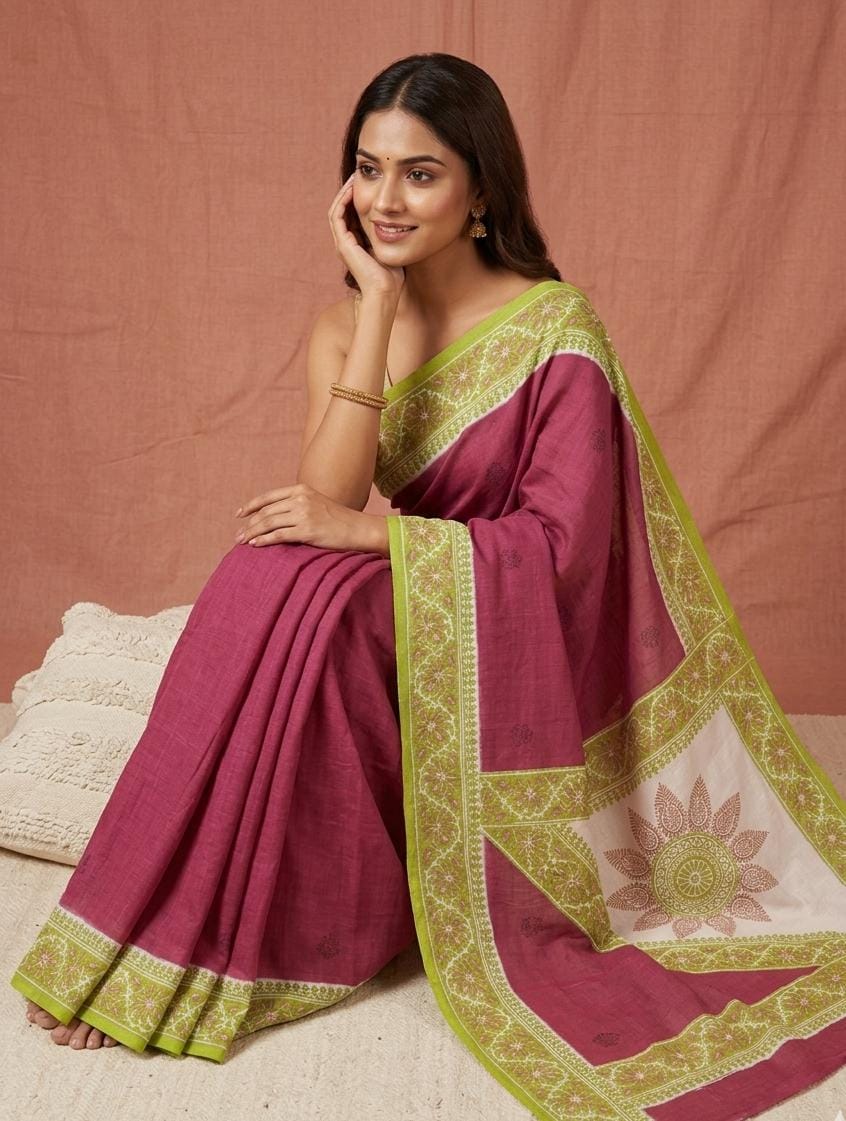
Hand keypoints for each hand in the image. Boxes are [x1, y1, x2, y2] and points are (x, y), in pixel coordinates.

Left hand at [234, 482, 364, 551]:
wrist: (359, 528)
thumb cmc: (339, 520)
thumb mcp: (317, 503)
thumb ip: (297, 505)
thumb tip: (276, 516)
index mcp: (301, 490)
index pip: (268, 497)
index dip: (250, 506)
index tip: (239, 514)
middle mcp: (300, 499)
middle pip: (266, 512)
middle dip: (249, 524)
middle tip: (237, 535)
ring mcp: (304, 514)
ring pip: (269, 523)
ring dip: (252, 533)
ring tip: (242, 542)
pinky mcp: (307, 530)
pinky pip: (279, 536)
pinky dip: (264, 540)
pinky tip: (255, 545)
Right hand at [328, 173, 404, 301]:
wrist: (385, 292)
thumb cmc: (392, 276)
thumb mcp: (392, 248)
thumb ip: (392, 234)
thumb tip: (404, 219)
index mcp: (356, 244)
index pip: (352, 215)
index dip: (357, 198)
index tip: (368, 183)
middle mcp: (346, 243)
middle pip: (342, 210)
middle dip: (349, 192)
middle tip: (358, 175)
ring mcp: (342, 244)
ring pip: (336, 210)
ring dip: (344, 193)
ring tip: (354, 178)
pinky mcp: (343, 245)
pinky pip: (337, 216)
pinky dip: (342, 202)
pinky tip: (352, 190)